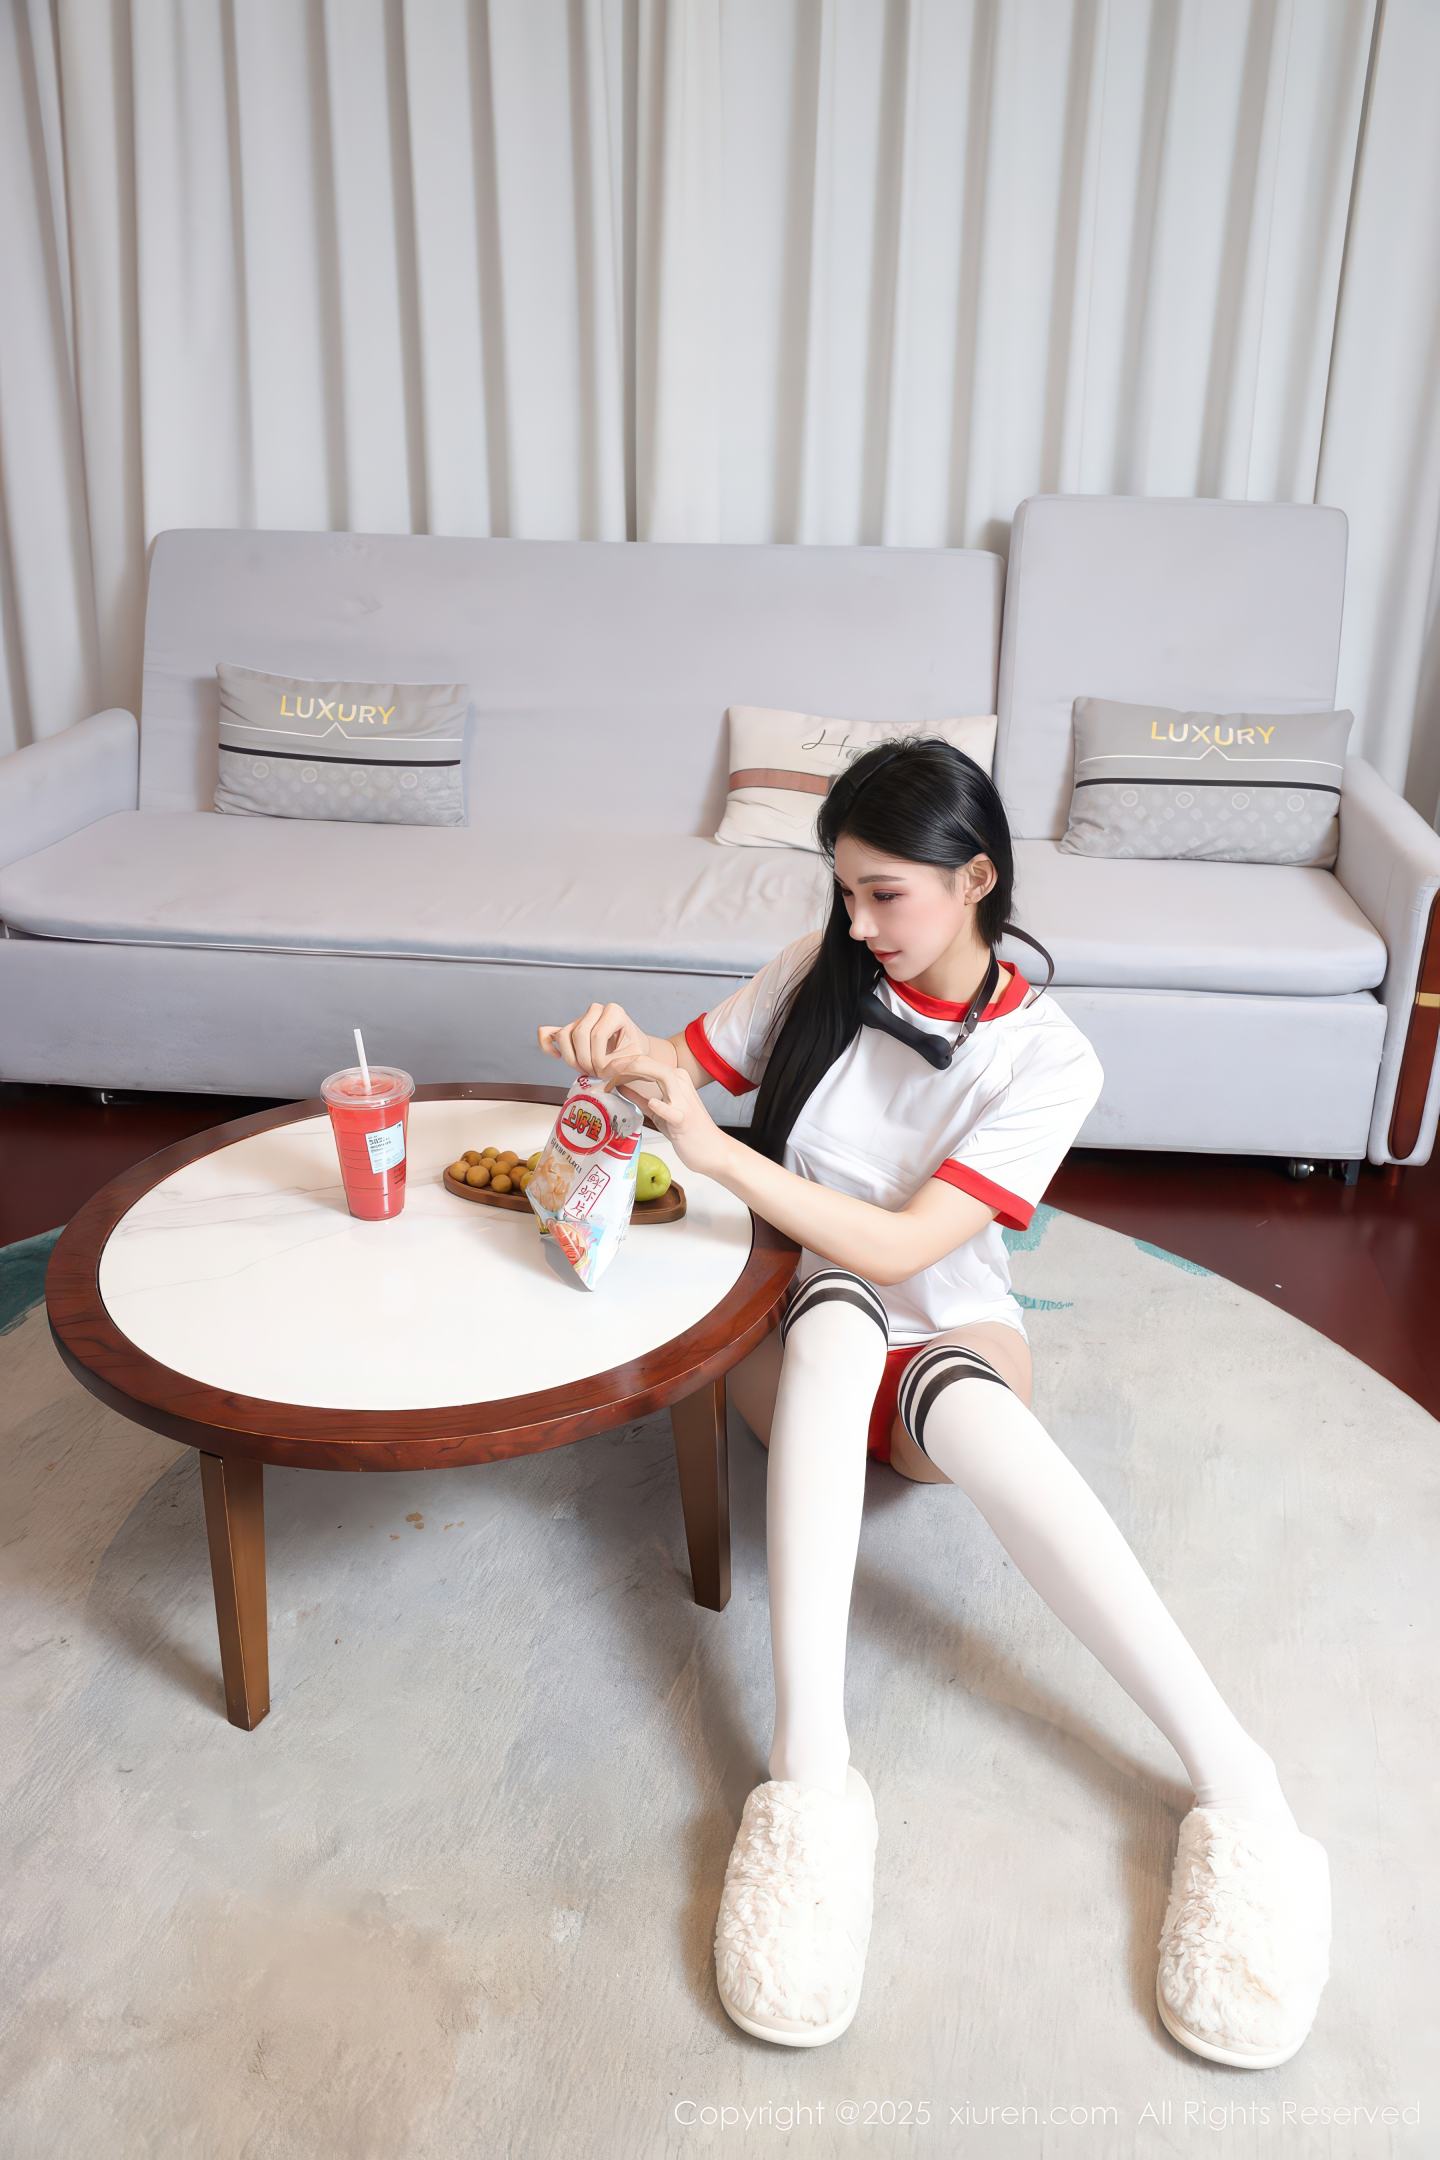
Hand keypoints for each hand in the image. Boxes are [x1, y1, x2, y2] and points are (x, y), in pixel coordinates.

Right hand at [537, 1001, 648, 1080]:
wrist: (632, 1051)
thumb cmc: (634, 1053)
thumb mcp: (636, 1059)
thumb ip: (623, 1064)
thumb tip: (606, 1069)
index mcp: (615, 1012)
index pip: (597, 1035)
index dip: (599, 1058)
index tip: (606, 1072)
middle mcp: (596, 1010)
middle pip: (578, 1033)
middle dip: (584, 1060)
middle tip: (594, 1074)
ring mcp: (580, 1019)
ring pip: (563, 1035)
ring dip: (570, 1058)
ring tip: (583, 1070)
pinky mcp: (569, 1030)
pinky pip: (548, 1033)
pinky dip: (547, 1045)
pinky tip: (556, 1057)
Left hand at [604, 1055, 732, 1181]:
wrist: (713, 1151)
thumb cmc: (687, 1132)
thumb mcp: (659, 1111)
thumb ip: (639, 1098)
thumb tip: (618, 1085)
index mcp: (675, 1078)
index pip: (645, 1063)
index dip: (621, 1063)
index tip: (602, 1068)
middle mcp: (681, 1083)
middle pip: (650, 1064)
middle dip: (623, 1063)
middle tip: (600, 1069)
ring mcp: (684, 1100)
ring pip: (662, 1077)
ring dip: (635, 1073)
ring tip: (612, 1077)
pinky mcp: (684, 1119)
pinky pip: (672, 1110)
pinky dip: (661, 1105)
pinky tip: (652, 1103)